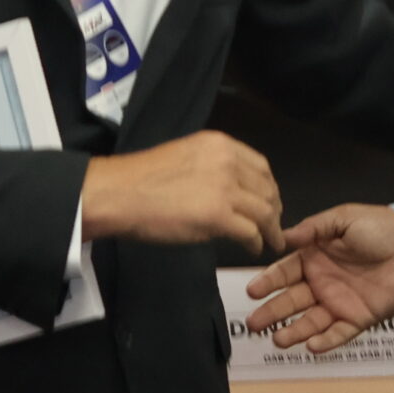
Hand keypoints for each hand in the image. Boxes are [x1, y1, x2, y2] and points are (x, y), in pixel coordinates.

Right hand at [81, 132, 283, 255]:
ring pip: (265, 211)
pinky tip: (252, 248)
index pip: (260, 165)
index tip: (270, 200)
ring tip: (271, 242)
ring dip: (272, 229)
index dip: (269, 186)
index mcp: (219, 144)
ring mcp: (225, 188)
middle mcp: (228, 161)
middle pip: (267, 188)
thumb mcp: (185, 158)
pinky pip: (251, 231)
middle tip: (273, 225)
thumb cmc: (141, 179)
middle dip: (275, 209)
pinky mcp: (218, 215)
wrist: (118, 194)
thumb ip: (211, 168)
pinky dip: (257, 242)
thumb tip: (228, 190)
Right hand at [243, 203, 393, 352]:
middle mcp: (322, 282)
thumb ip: (313, 229)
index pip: (284, 272)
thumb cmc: (379, 228)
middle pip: (291, 301)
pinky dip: (325, 342)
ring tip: (278, 341)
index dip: (268, 282)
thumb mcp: (343, 219)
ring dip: (294, 332)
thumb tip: (283, 237)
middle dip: (272, 313)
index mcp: (315, 257)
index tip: (252, 291)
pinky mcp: (359, 318)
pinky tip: (311, 346)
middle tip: (254, 324)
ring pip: (311, 322)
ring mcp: (340, 303)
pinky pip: (339, 333)